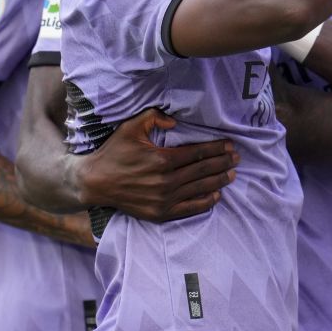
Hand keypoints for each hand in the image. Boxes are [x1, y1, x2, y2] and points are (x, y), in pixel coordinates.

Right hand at [74, 108, 238, 221]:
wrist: (94, 182)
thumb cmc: (114, 152)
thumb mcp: (131, 127)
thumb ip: (154, 116)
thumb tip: (176, 121)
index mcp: (162, 159)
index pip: (198, 153)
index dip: (217, 148)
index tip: (230, 145)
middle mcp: (166, 181)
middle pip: (203, 170)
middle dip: (223, 163)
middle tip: (237, 158)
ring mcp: (164, 199)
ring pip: (199, 189)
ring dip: (219, 181)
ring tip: (231, 174)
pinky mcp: (160, 213)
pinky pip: (189, 209)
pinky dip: (205, 202)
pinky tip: (216, 195)